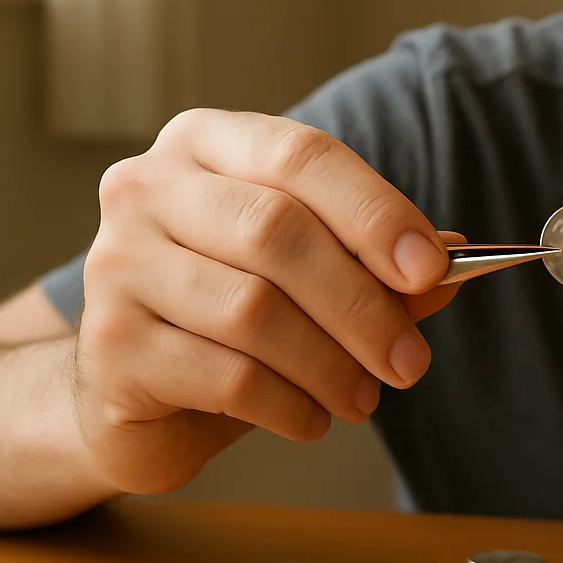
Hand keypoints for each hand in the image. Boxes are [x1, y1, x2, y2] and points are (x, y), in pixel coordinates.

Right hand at [72, 109, 463, 493]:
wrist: (130, 392)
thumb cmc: (231, 316)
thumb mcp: (311, 277)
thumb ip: (377, 263)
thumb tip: (452, 259)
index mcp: (207, 144)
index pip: (301, 155)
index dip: (375, 211)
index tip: (432, 269)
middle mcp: (147, 188)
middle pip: (277, 232)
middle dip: (362, 304)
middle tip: (410, 362)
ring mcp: (116, 264)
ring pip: (253, 310)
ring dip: (331, 365)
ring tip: (362, 397)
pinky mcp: (110, 346)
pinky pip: (226, 377)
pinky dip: (289, 405)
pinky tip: (311, 418)